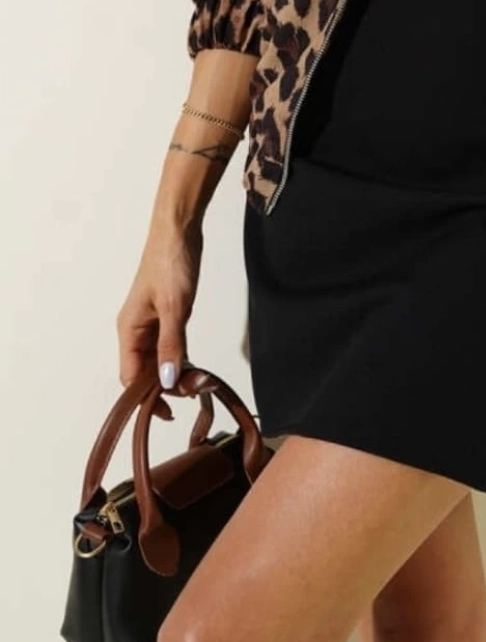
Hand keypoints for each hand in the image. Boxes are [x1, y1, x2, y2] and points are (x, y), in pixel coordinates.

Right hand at [116, 221, 202, 392]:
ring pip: (159, 359)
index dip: (146, 399)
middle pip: (145, 371)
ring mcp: (151, 322)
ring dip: (176, 372)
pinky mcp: (165, 313)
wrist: (180, 229)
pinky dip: (180, 356)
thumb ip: (172, 345)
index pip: (130, 377)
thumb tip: (169, 383)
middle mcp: (136, 329)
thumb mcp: (175, 307)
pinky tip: (196, 364)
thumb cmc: (172, 262)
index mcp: (129, 330)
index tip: (169, 413)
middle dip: (167, 386)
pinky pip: (168, 345)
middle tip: (196, 390)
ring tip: (200, 380)